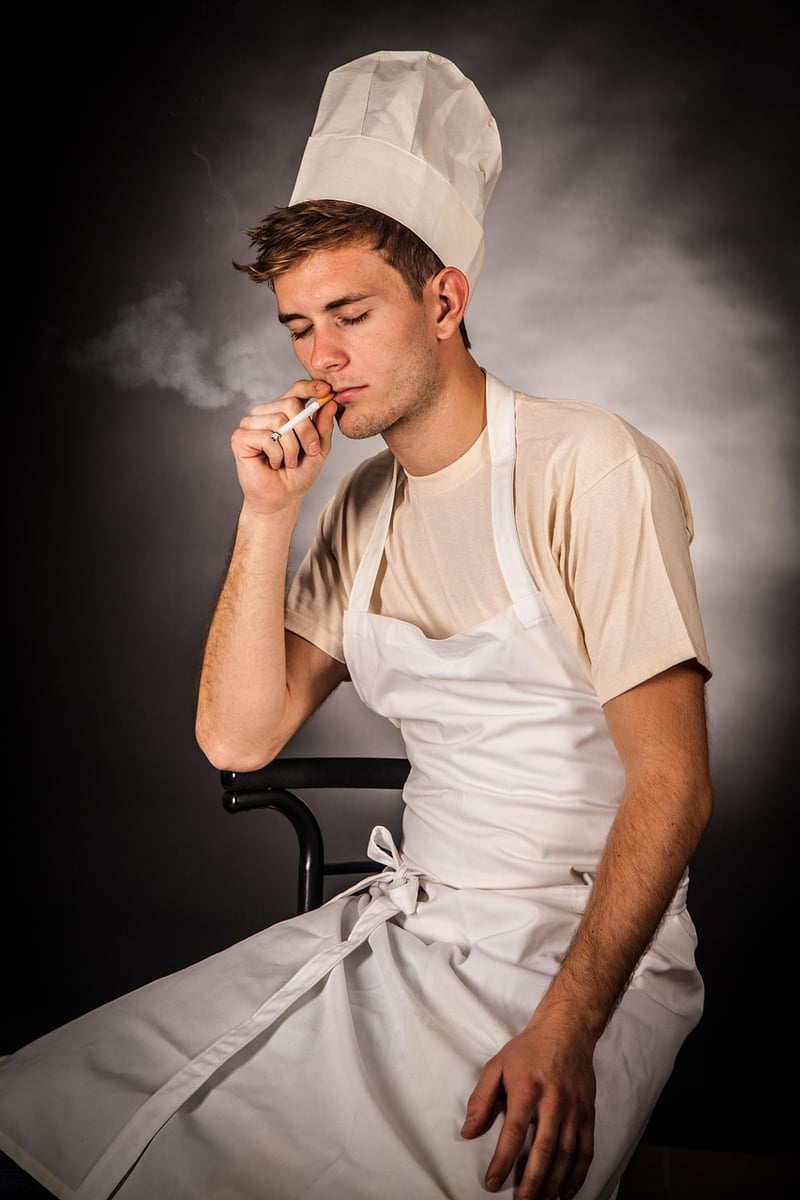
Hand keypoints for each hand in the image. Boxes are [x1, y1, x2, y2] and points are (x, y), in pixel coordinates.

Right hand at [232, 379, 337, 513]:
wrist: (283, 498)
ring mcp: (251, 424)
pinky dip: (276, 454)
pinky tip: (273, 463)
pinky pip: (265, 437)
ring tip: (288, 462)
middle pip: (290, 404)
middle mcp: (266, 413)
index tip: (325, 390)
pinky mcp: (240, 437)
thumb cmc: (298, 474)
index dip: (310, 387)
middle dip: (306, 430)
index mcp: (284, 411)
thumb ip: (323, 426)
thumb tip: (329, 402)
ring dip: (291, 448)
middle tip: (310, 451)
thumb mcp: (318, 449)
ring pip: (278, 421)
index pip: (295, 390)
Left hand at [461, 1020, 595, 1199]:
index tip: (492, 1182)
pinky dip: (577, 1174)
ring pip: (566, 1155)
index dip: (502, 1161)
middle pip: (543, 1150)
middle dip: (532, 1181)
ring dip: (553, 1183)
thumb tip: (468, 1131)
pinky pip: (585, 1150)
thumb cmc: (528, 1050)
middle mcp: (553, 1102)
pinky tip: (566, 1191)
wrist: (566, 1031)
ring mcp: (573, 1109)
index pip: (514, 1133)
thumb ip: (481, 1098)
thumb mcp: (497, 1065)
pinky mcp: (587, 1113)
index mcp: (527, 1090)